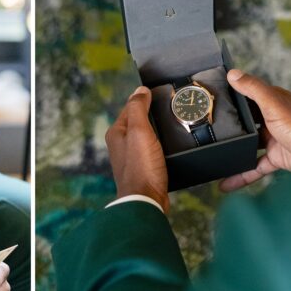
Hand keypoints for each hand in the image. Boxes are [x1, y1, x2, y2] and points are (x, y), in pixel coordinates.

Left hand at [105, 86, 169, 212]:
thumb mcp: (139, 132)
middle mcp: (120, 144)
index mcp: (116, 133)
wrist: (146, 200)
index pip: (130, 107)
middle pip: (138, 121)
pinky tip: (170, 145)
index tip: (161, 94)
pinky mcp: (143, 168)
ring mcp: (132, 157)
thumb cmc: (141, 166)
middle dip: (151, 114)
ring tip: (173, 124)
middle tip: (170, 108)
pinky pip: (152, 150)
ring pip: (146, 136)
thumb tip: (140, 90)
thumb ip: (138, 109)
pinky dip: (160, 145)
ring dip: (157, 130)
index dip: (144, 99)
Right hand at [220, 69, 290, 191]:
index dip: (231, 97)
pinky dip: (241, 175)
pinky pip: (254, 167)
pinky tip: (227, 183)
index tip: (212, 99)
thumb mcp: (273, 103)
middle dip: (230, 126)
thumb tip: (233, 74)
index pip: (247, 96)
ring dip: (234, 151)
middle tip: (208, 129)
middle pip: (246, 122)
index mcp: (271, 102)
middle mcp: (271, 119)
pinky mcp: (276, 158)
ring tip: (214, 156)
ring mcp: (273, 139)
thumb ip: (253, 88)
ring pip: (248, 145)